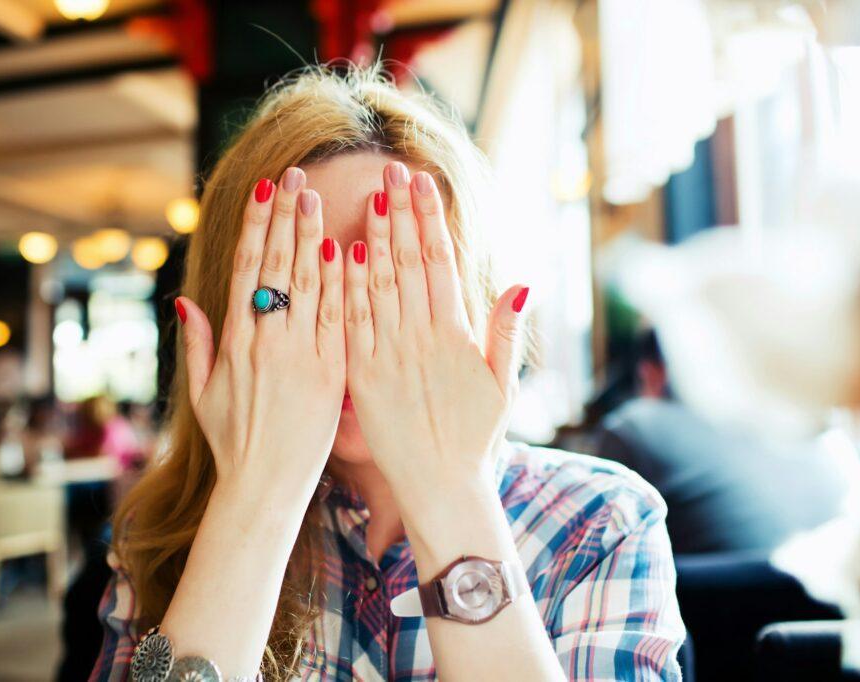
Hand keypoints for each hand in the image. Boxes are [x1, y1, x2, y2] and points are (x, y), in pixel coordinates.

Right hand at [177, 168, 345, 496]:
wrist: (264, 488)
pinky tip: (348, 251)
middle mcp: (268, 343)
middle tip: (295, 176)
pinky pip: (338, 322)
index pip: (247, 271)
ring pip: (310, 287)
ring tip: (318, 199)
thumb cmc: (232, 442)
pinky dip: (342, 286)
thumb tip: (185, 301)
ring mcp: (302, 357)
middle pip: (279, 268)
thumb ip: (197, 345)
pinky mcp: (332, 376)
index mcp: (236, 344)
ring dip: (314, 239)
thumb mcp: (202, 394)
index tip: (264, 191)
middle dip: (286, 219)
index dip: (257, 228)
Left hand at [342, 160, 529, 508]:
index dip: (431, 219)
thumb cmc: (474, 438)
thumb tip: (519, 283)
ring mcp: (389, 355)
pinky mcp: (361, 376)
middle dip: (401, 213)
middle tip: (391, 170)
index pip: (441, 262)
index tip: (422, 182)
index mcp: (455, 335)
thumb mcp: (503, 386)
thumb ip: (505, 333)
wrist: (440, 487)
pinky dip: (346, 287)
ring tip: (368, 196)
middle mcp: (421, 338)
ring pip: (378, 285)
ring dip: (373, 237)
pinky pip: (351, 323)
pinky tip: (340, 252)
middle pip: (409, 262)